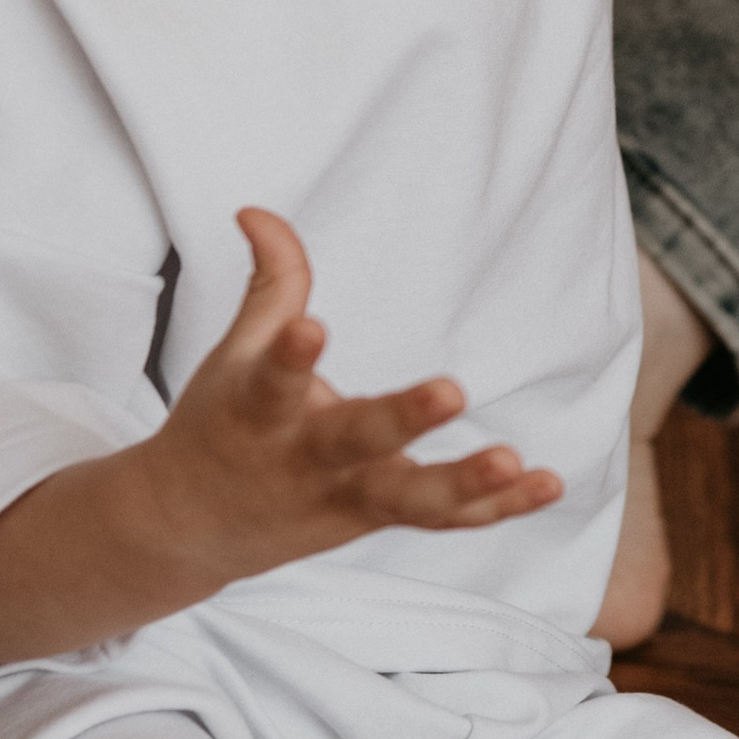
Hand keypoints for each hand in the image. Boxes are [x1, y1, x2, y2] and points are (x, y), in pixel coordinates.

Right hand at [143, 209, 561, 579]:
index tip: (311, 327)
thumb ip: (269, 283)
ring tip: (511, 459)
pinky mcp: (377, 520)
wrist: (191, 528)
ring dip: (463, 483)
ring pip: (408, 498)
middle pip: (355, 441)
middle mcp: (304, 459)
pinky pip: (443, 521)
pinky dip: (496, 509)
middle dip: (402, 419)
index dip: (291, 355)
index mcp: (260, 411)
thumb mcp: (234, 355)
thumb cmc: (223, 424)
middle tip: (451, 390)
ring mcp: (345, 497)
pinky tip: (547, 483)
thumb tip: (258, 210)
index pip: (273, 381)